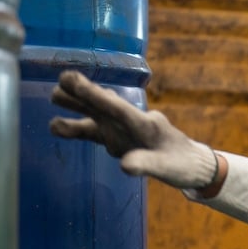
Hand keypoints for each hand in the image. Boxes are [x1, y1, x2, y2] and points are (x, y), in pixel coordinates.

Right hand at [49, 70, 218, 189]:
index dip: (94, 95)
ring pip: (97, 116)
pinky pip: (96, 132)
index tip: (73, 80)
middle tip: (61, 80)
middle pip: (104, 107)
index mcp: (146, 124)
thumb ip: (147, 164)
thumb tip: (124, 165)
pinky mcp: (120, 140)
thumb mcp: (168, 168)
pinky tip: (58, 126)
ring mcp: (124, 131)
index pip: (117, 108)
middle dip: (83, 94)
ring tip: (53, 96)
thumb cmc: (183, 164)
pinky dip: (78, 129)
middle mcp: (132, 122)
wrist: (194, 166)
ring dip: (77, 107)